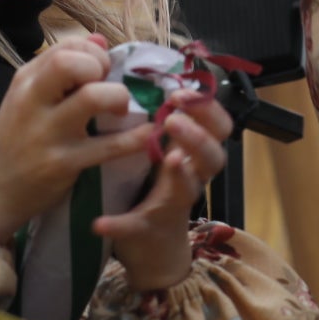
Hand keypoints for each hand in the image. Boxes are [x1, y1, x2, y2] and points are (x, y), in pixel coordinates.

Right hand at [0, 35, 154, 242]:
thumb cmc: (15, 140)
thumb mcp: (28, 97)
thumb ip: (61, 66)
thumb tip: (99, 40)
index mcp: (26, 81)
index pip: (66, 47)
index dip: (92, 53)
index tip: (99, 71)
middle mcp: (33, 101)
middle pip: (71, 64)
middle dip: (100, 67)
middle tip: (107, 86)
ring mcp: (48, 133)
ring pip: (92, 98)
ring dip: (118, 98)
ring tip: (122, 110)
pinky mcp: (64, 164)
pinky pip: (108, 146)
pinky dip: (136, 138)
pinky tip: (148, 134)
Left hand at [95, 93, 231, 290]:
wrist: (152, 247)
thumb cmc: (155, 187)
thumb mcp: (162, 150)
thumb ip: (160, 118)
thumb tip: (144, 72)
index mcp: (194, 154)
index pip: (219, 126)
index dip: (208, 108)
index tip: (183, 91)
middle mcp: (192, 178)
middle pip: (215, 156)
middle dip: (198, 135)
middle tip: (174, 119)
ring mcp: (174, 206)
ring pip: (190, 189)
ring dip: (180, 173)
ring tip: (168, 158)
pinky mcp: (149, 229)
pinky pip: (137, 227)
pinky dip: (119, 224)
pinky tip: (99, 223)